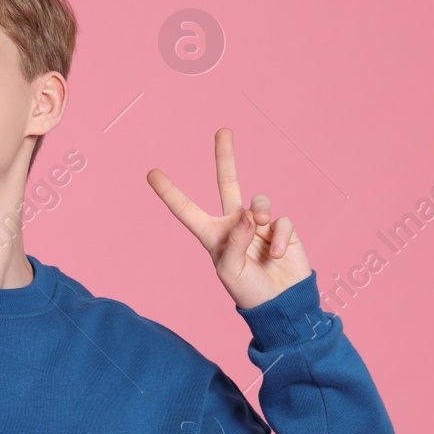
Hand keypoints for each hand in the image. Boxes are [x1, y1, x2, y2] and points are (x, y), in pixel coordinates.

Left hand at [147, 127, 311, 309]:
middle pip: (228, 183)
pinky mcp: (282, 229)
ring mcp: (259, 224)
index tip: (151, 173)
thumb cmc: (249, 292)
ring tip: (260, 228)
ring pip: (258, 201)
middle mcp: (234, 225)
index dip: (170, 193)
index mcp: (212, 235)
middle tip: (223, 130)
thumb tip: (247, 214)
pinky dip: (279, 237)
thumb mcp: (231, 271)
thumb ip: (234, 242)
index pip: (186, 211)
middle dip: (225, 156)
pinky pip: (281, 220)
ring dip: (259, 212)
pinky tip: (276, 254)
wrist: (282, 304)